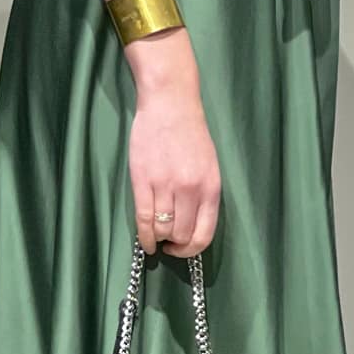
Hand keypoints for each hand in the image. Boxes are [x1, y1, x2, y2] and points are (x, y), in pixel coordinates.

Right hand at [128, 85, 220, 257]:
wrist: (170, 103)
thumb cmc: (190, 133)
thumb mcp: (209, 165)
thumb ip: (204, 194)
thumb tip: (193, 225)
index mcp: (211, 187)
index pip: (204, 234)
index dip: (192, 250)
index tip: (183, 249)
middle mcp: (190, 189)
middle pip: (181, 235)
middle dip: (175, 245)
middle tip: (169, 243)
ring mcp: (166, 185)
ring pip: (162, 229)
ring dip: (159, 239)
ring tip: (157, 238)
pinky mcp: (143, 179)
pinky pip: (143, 218)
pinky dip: (144, 235)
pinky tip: (145, 240)